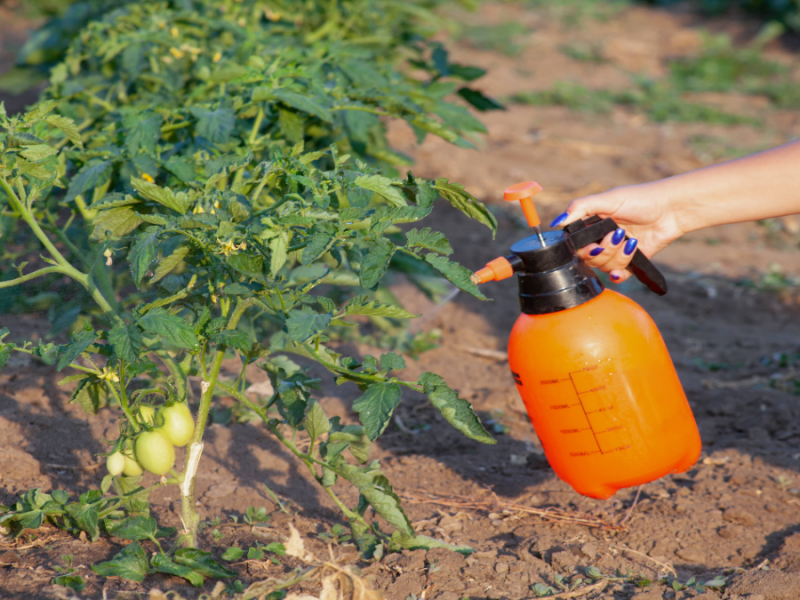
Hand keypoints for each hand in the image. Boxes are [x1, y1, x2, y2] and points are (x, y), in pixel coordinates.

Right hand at [549, 182, 685, 282]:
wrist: (672, 209)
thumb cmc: (641, 199)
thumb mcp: (608, 199)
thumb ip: (580, 208)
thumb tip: (556, 223)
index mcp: (591, 225)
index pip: (575, 245)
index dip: (581, 248)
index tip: (592, 244)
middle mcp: (601, 239)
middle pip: (589, 258)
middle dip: (603, 250)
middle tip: (618, 235)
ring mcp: (616, 252)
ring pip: (605, 267)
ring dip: (617, 257)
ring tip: (631, 241)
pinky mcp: (631, 262)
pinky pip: (618, 276)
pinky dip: (619, 275)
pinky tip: (623, 270)